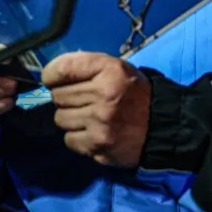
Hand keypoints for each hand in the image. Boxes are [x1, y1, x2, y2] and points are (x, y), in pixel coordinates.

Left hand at [42, 52, 150, 167]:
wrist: (160, 125)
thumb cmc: (133, 92)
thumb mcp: (115, 67)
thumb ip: (86, 65)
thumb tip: (52, 73)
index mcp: (109, 70)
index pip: (63, 68)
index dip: (51, 74)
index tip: (51, 79)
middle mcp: (103, 95)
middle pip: (58, 96)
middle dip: (63, 96)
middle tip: (78, 99)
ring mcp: (100, 123)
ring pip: (60, 119)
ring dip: (69, 117)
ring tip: (86, 115)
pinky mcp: (98, 146)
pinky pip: (69, 139)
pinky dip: (76, 136)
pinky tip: (91, 131)